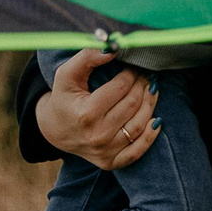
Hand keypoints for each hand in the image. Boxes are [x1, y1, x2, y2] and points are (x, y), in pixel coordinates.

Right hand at [33, 49, 161, 170]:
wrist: (55, 130)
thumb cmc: (64, 97)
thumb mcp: (67, 74)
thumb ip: (88, 56)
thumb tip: (113, 47)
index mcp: (86, 114)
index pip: (121, 88)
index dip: (131, 73)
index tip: (133, 65)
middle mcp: (97, 135)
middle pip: (133, 105)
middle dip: (142, 86)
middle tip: (145, 75)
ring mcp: (105, 152)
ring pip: (140, 125)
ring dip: (150, 104)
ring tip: (151, 90)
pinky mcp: (110, 163)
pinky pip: (138, 151)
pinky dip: (151, 136)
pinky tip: (156, 119)